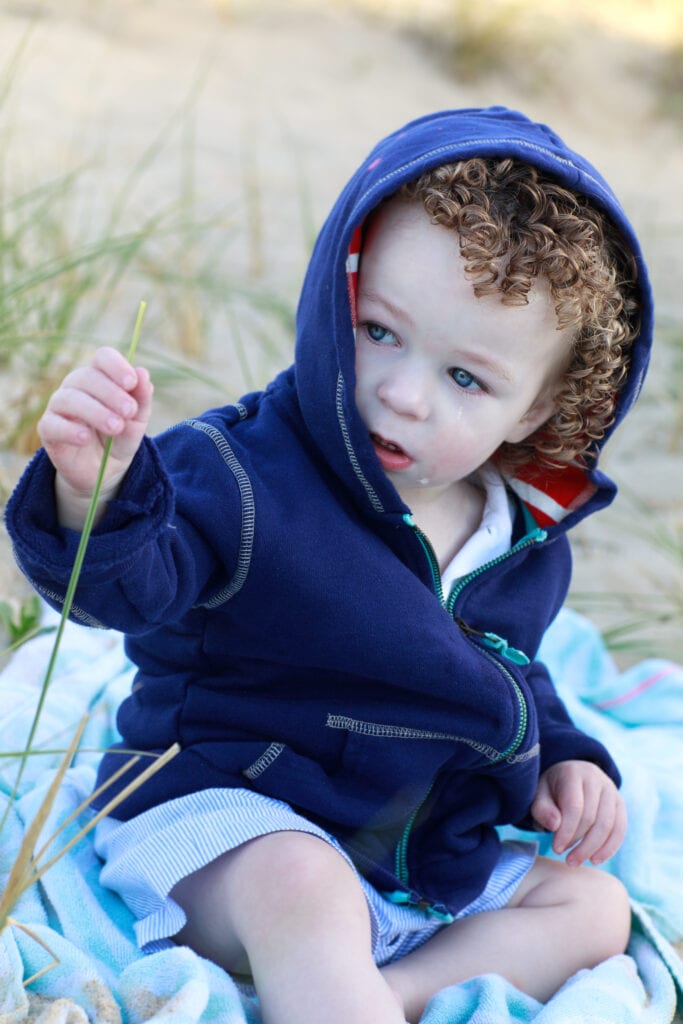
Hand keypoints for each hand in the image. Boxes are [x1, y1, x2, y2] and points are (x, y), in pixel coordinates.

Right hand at [38, 346, 153, 527]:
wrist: (104, 470)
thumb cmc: (120, 437)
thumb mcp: (137, 420)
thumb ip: (141, 398)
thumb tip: (143, 373)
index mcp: (100, 377)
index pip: (103, 357)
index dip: (116, 366)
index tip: (132, 383)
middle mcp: (76, 386)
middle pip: (87, 377)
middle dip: (111, 393)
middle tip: (129, 412)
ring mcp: (59, 407)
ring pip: (69, 399)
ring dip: (95, 411)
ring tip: (115, 427)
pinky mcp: (48, 430)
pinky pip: (52, 424)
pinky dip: (69, 430)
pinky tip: (86, 438)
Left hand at [530, 760, 626, 866]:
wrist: (568, 776)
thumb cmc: (551, 790)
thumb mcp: (539, 796)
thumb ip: (542, 810)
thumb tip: (555, 826)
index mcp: (573, 773)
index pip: (574, 806)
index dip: (567, 831)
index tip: (556, 849)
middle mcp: (595, 778)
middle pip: (592, 818)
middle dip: (580, 844)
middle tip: (567, 860)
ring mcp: (611, 790)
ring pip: (608, 825)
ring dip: (593, 848)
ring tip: (577, 861)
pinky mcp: (619, 803)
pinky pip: (620, 828)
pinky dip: (609, 847)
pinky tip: (595, 859)